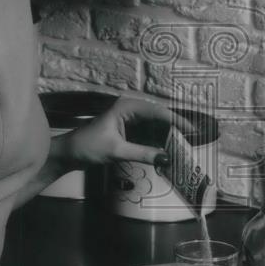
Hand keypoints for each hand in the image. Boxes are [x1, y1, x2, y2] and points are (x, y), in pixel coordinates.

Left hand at [51, 96, 190, 169]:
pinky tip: (171, 150)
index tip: (193, 131)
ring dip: (170, 137)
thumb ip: (142, 154)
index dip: (177, 121)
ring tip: (187, 147)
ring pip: (156, 127)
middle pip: (160, 118)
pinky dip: (160, 143)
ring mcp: (131, 120)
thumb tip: (167, 158)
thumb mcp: (116, 151)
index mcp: (127, 106)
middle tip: (194, 140)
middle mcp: (131, 109)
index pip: (158, 112)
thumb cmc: (88, 147)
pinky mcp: (129, 131)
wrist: (69, 154)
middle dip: (176, 129)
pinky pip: (149, 135)